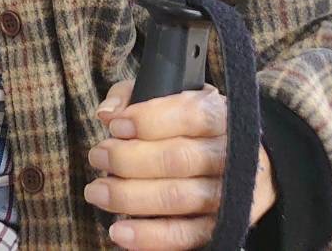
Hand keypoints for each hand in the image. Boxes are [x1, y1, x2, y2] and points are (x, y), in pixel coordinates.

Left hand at [84, 80, 275, 249]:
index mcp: (220, 115)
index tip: (115, 126)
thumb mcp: (166, 95)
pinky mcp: (223, 228)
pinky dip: (150, 237)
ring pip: (178, 198)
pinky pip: (186, 236)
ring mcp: (229, 195)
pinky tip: (120, 232)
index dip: (148, 120)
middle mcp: (231, 155)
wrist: (234, 163)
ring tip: (97, 192)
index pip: (191, 115)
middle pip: (179, 158)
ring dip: (130, 197)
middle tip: (97, 157)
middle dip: (129, 159)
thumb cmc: (187, 125)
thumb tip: (107, 114)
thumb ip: (132, 95)